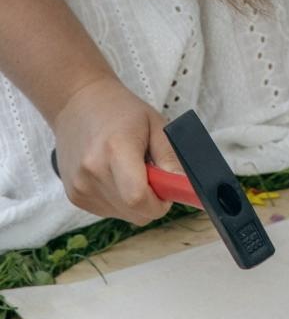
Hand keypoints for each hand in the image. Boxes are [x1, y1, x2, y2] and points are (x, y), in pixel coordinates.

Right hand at [51, 75, 182, 225]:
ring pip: (124, 215)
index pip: (138, 199)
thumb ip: (171, 158)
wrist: (78, 103)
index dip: (159, 202)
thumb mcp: (156, 124)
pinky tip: (115, 175)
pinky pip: (109, 211)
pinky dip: (119, 200)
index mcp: (116, 150)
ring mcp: (80, 187)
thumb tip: (184, 188)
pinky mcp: (74, 196)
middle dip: (152, 201)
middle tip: (152, 174)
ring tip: (130, 169)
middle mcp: (93, 172)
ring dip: (135, 201)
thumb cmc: (121, 110)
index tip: (168, 190)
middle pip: (134, 212)